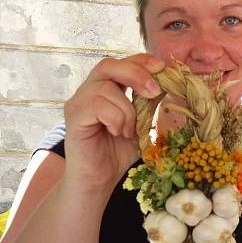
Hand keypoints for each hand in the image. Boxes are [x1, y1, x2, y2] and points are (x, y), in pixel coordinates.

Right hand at [63, 54, 164, 192]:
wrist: (99, 181)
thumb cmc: (117, 154)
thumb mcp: (140, 124)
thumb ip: (148, 104)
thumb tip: (166, 84)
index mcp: (103, 88)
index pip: (120, 63)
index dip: (141, 61)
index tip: (162, 68)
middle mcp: (87, 91)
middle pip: (109, 65)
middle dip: (136, 74)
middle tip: (154, 91)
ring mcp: (78, 103)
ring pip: (105, 88)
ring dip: (126, 110)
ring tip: (129, 131)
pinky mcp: (74, 117)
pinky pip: (97, 106)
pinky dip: (115, 118)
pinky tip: (118, 133)